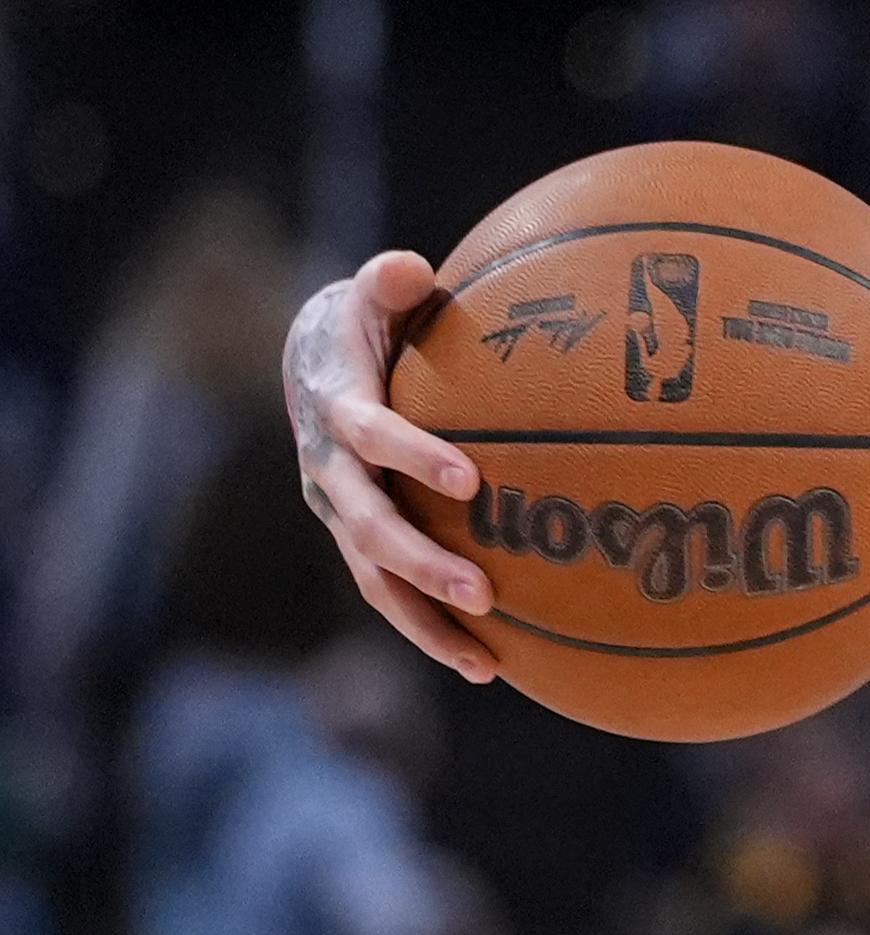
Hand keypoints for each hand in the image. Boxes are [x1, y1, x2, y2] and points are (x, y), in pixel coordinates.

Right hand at [284, 252, 498, 679]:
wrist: (314, 358)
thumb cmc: (367, 321)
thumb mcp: (372, 293)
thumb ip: (390, 282)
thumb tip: (410, 269)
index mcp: (338, 409)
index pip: (371, 437)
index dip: (414, 455)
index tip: (471, 480)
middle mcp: (329, 471)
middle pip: (371, 527)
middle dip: (424, 563)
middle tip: (485, 592)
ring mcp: (340, 513)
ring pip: (376, 580)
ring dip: (427, 623)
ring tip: (486, 663)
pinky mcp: (357, 540)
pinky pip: (390, 594)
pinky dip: (431, 630)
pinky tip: (488, 665)